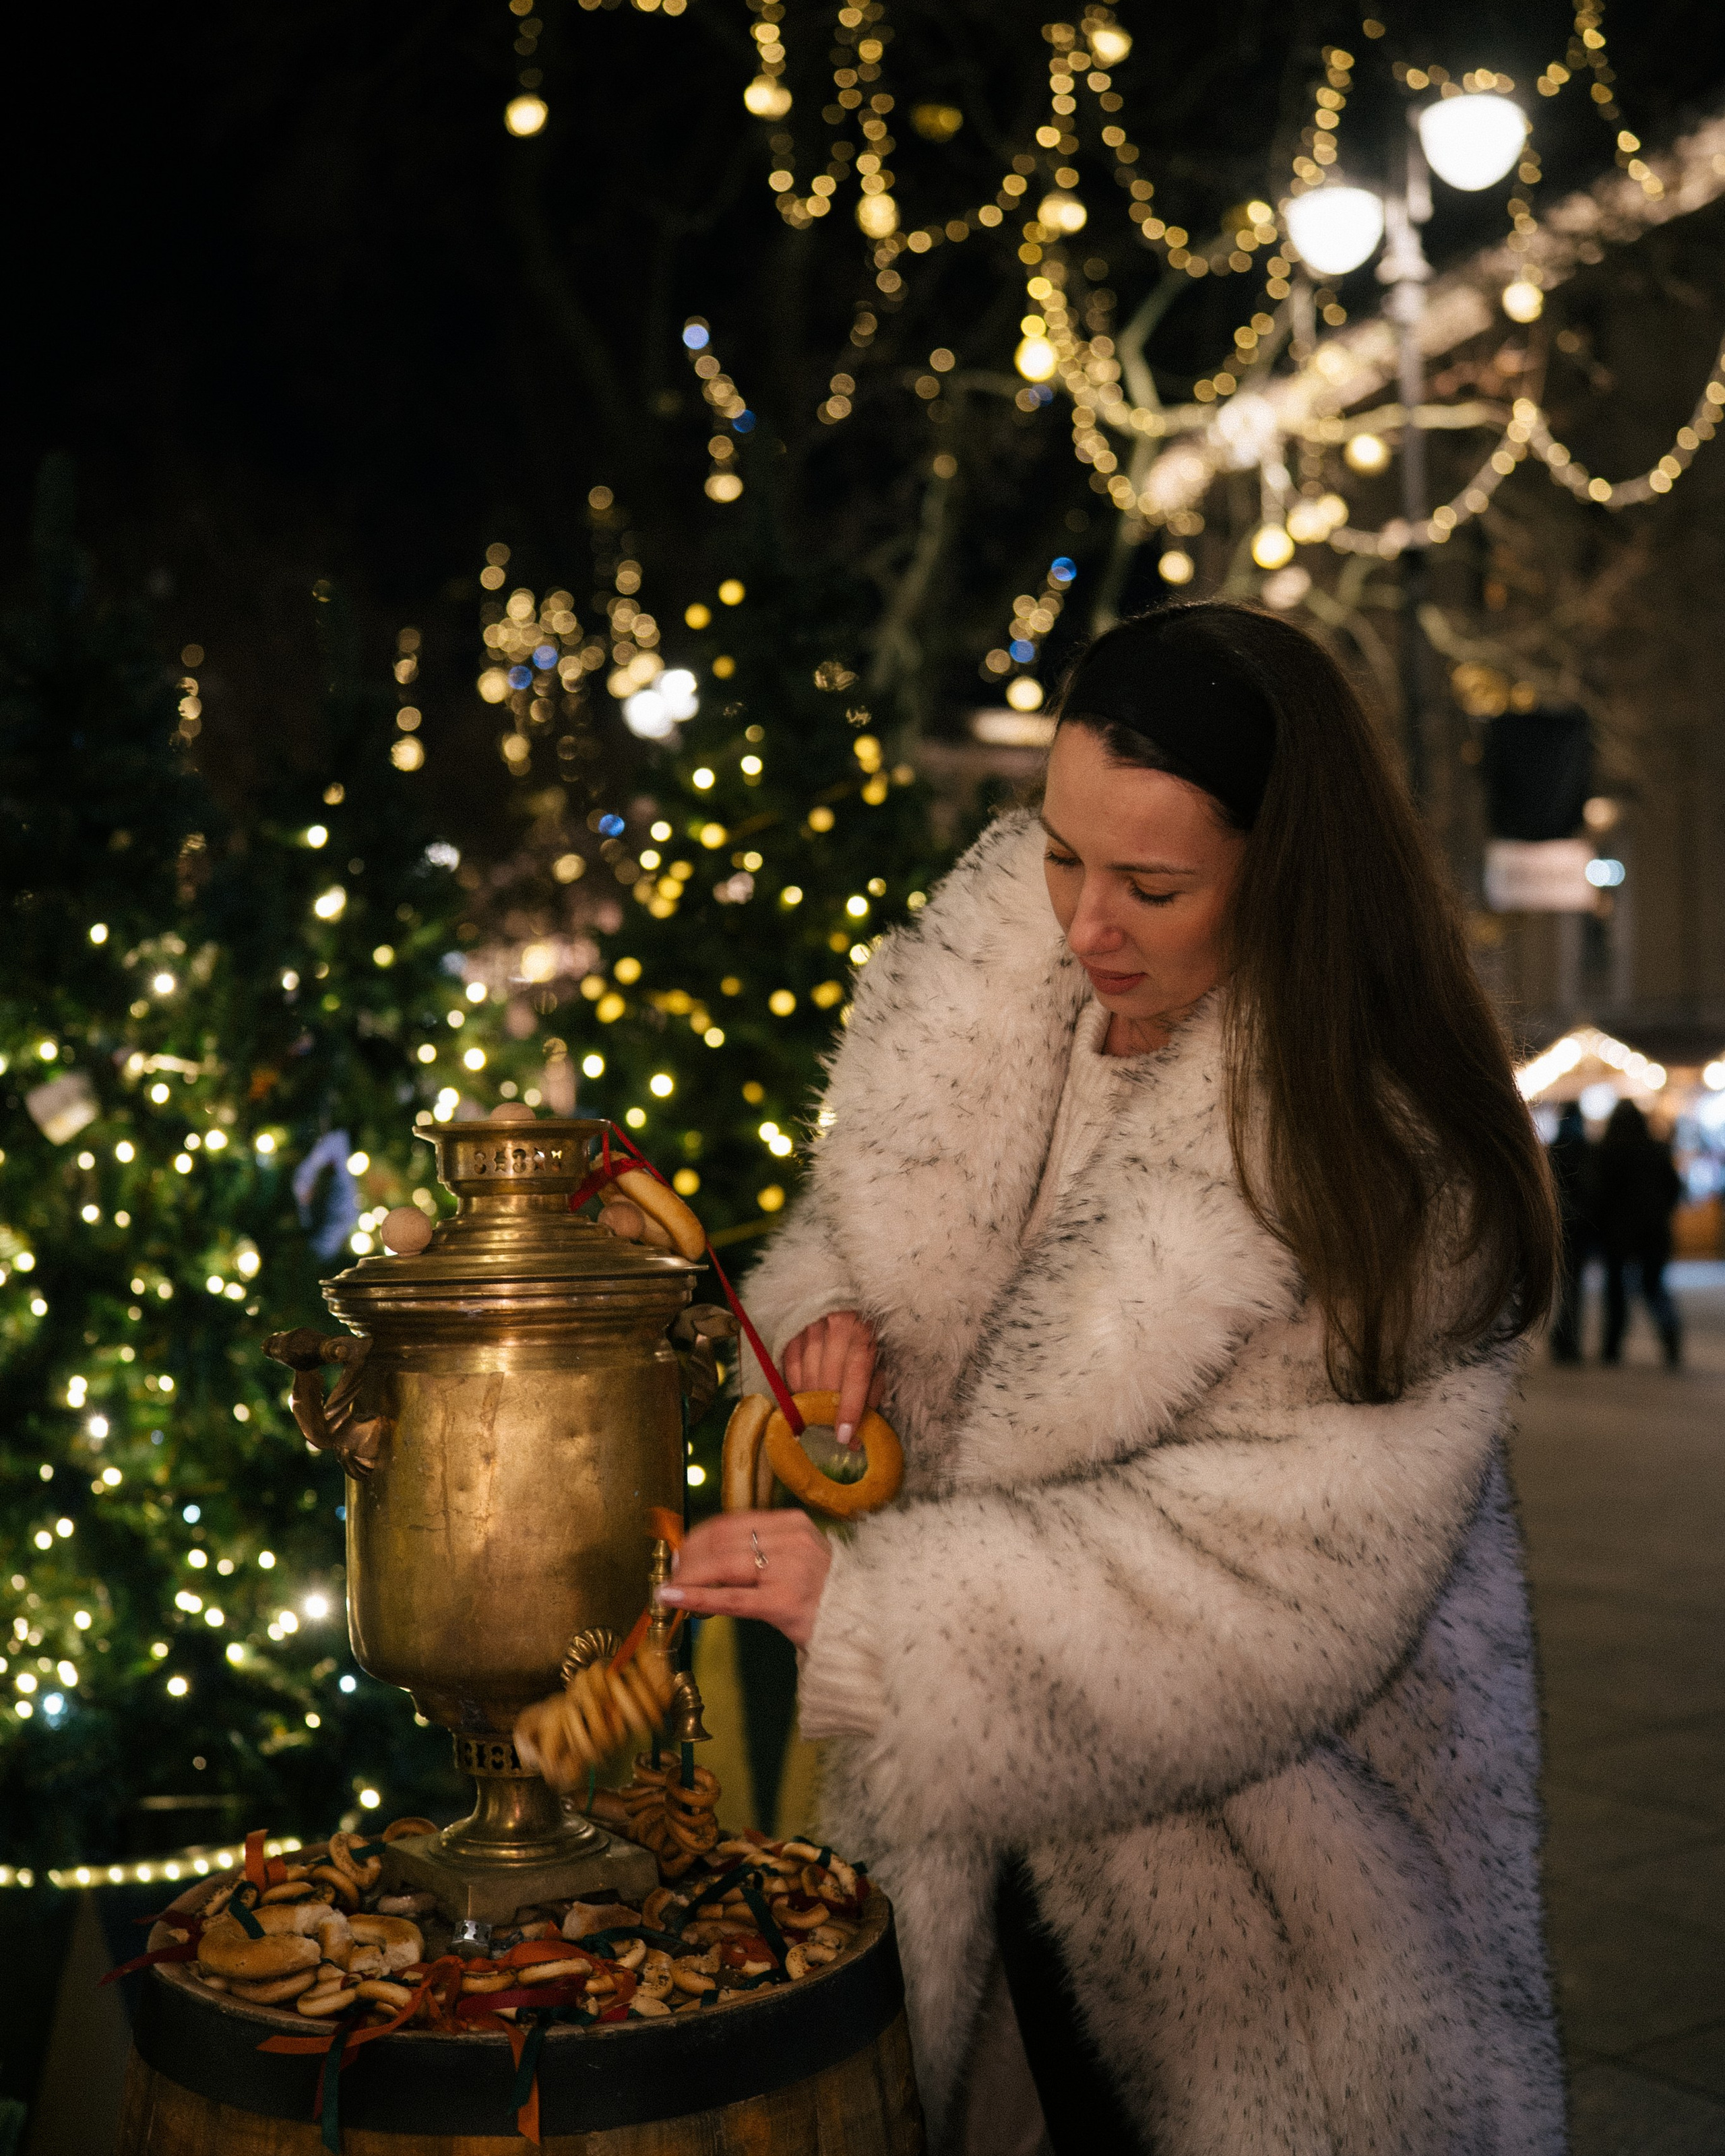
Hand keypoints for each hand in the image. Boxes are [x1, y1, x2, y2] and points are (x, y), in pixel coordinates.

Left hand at [655, 1510, 831, 1648]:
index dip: (699, 1536)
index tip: (682, 1550)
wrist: (865, 1622)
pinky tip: (674, 1598)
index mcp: (793, 1523)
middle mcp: (791, 1540)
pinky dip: (697, 1597)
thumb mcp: (799, 1557)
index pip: (732, 1522)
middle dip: (689, 1556)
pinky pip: (730, 1598)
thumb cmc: (828, 1593)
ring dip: (688, 1576)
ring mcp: (788, 1569)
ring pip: (721, 1564)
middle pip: (722, 1540)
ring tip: (673, 1587)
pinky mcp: (783, 1602)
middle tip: (673, 1571)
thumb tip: (712, 1555)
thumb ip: (763, 1550)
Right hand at [782, 1310, 881, 1448]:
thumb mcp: (881, 1357)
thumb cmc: (871, 1331)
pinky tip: (806, 1389)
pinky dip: (797, 1382)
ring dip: (813, 1399)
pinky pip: (790, 1364)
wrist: (854, 1294)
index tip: (844, 1436)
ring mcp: (812, 1324)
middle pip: (827, 1380)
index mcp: (865, 1333)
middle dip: (829, 1409)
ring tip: (820, 1408)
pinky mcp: (795, 1326)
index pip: (855, 1377)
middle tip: (832, 1425)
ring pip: (807, 1375)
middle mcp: (838, 1326)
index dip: (849, 1409)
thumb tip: (856, 1433)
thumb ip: (871, 1392)